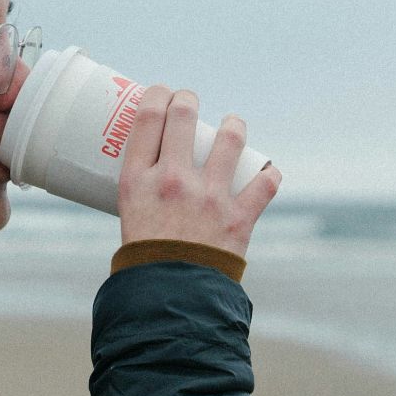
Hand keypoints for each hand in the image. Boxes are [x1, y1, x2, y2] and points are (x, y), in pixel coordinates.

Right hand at [117, 86, 281, 258]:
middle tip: (190, 102)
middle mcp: (173, 181)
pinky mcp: (238, 217)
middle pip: (183, 116)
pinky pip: (265, 183)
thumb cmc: (143, 265)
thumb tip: (153, 176)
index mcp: (137, 181)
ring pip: (229, 139)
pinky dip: (268, 175)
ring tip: (232, 126)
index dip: (157, 95)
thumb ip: (143, 194)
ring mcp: (209, 197)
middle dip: (188, 99)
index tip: (161, 93)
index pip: (147, 118)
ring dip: (233, 126)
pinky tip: (266, 172)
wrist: (171, 302)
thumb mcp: (127, 220)